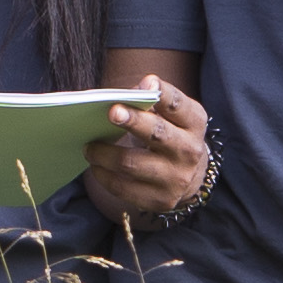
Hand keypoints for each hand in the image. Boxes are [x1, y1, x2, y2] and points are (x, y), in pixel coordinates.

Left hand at [84, 79, 213, 221]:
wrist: (189, 176)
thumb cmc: (171, 134)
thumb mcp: (171, 115)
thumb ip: (153, 99)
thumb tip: (135, 88)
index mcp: (193, 123)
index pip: (178, 105)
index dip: (163, 93)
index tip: (147, 82)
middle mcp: (189, 151)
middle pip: (157, 134)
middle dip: (133, 121)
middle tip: (111, 112)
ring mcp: (176, 178)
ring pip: (131, 163)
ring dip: (104, 152)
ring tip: (89, 146)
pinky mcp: (160, 200)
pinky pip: (123, 187)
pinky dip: (104, 174)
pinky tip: (96, 165)